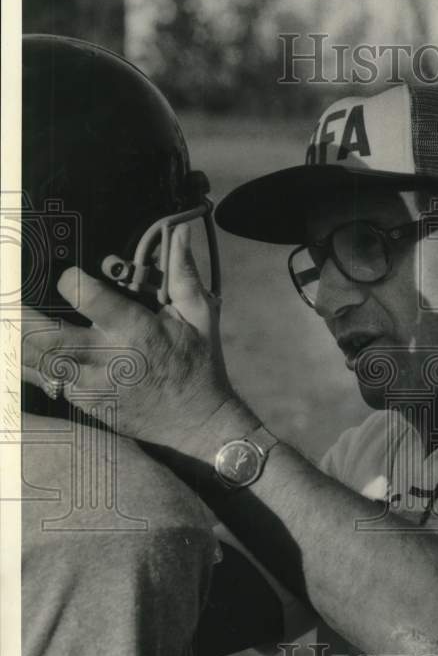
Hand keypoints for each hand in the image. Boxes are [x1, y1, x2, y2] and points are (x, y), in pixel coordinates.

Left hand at [22, 225, 240, 451]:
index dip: (71, 282)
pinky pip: (47, 383)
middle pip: (50, 338)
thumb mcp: (201, 316)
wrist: (197, 422)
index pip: (90, 299)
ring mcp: (94, 386)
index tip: (67, 276)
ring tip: (8, 319)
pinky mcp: (88, 403)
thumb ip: (184, 274)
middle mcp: (110, 359)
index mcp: (137, 331)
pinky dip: (29, 365)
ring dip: (17, 341)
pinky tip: (17, 348)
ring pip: (40, 363)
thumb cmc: (199, 364)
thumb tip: (181, 233)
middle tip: (8, 299)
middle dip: (20, 318)